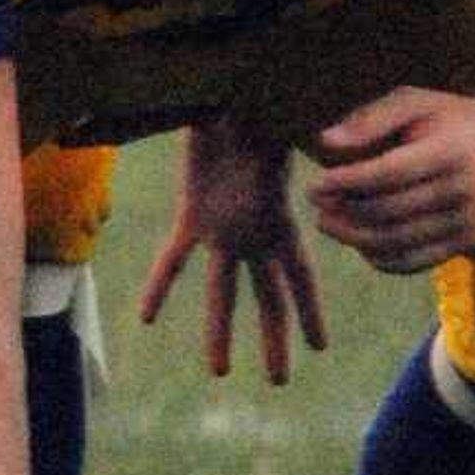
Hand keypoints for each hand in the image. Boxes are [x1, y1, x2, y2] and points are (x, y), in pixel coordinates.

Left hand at [138, 115, 327, 381]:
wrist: (226, 93)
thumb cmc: (261, 105)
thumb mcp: (287, 127)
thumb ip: (303, 139)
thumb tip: (327, 127)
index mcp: (278, 221)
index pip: (299, 277)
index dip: (309, 312)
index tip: (320, 348)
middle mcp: (254, 234)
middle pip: (267, 298)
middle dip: (274, 338)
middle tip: (277, 381)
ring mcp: (223, 228)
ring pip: (223, 291)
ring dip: (219, 332)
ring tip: (218, 372)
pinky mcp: (193, 215)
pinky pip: (174, 260)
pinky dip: (161, 287)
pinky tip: (147, 318)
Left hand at [309, 87, 474, 272]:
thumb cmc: (453, 119)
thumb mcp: (416, 102)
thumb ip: (371, 118)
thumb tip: (326, 141)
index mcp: (448, 152)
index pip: (388, 174)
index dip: (346, 183)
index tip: (314, 185)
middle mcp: (460, 192)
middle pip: (389, 212)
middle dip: (344, 213)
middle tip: (317, 207)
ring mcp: (466, 223)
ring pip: (399, 242)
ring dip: (355, 239)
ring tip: (329, 224)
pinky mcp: (466, 244)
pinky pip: (416, 262)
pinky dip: (382, 258)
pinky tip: (360, 243)